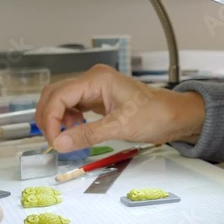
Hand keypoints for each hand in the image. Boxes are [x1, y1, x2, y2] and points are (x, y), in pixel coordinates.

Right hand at [35, 65, 204, 151]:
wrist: (174, 115)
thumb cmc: (154, 115)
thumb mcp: (120, 127)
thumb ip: (87, 134)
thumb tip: (59, 144)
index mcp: (97, 79)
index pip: (59, 96)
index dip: (50, 119)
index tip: (53, 141)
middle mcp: (92, 79)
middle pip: (55, 94)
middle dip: (49, 118)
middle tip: (53, 141)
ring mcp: (94, 88)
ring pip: (61, 100)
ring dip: (57, 119)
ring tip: (65, 137)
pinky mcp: (97, 98)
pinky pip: (73, 106)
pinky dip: (68, 119)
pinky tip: (74, 130)